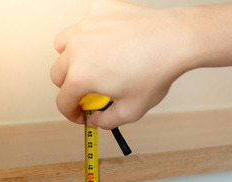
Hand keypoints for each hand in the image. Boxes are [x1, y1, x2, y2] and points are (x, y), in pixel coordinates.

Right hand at [50, 0, 192, 128]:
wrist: (174, 40)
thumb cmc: (157, 72)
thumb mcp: (133, 110)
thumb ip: (108, 121)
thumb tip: (96, 120)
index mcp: (81, 76)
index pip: (63, 101)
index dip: (72, 114)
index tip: (81, 115)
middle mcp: (76, 49)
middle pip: (57, 74)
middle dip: (70, 88)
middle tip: (88, 93)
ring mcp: (85, 26)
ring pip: (62, 45)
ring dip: (71, 59)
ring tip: (92, 66)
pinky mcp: (97, 10)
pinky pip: (84, 25)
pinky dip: (90, 35)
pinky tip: (108, 43)